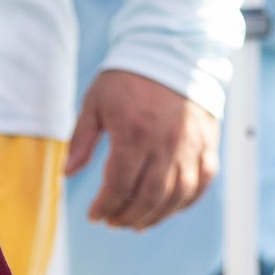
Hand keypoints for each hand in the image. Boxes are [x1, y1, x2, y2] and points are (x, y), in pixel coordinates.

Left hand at [64, 69, 219, 229]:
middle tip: (112, 222)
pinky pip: (202, 182)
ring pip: (176, 195)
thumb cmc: (129, 77)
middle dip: (127, 216)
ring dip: (155, 216)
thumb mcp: (95, 103)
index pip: (119, 185)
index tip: (93, 215)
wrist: (174, 52)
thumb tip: (67, 174)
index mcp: (134, 133)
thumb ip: (81, 140)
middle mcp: (166, 144)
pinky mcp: (208, 144)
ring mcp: (191, 146)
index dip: (105, 206)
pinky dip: (185, 202)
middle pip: (148, 197)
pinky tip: (168, 209)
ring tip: (136, 223)